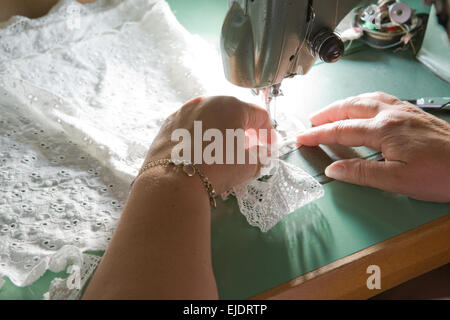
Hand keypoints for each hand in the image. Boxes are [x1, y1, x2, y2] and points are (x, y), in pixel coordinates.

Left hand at [143, 96, 273, 193]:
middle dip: (244, 129)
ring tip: (223, 148)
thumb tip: (260, 151)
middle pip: (234, 112)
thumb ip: (260, 155)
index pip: (259, 114)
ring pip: (211, 116)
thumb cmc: (217, 168)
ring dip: (221, 129)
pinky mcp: (170, 121)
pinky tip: (200, 149)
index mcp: (232, 106)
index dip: (268, 132)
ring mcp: (186, 109)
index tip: (269, 146)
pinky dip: (200, 132)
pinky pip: (192, 123)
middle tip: (248, 147)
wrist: (173, 180)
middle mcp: (209, 101)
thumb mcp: (248, 165)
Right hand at [297, 92, 449, 201]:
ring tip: (330, 110)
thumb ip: (361, 172)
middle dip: (327, 113)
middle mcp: (392, 114)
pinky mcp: (414, 112)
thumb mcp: (396, 180)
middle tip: (311, 121)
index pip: (341, 130)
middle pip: (350, 108)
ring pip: (365, 99)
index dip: (319, 134)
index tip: (303, 137)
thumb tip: (335, 168)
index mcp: (384, 130)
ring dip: (343, 103)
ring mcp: (404, 110)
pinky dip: (363, 99)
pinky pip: (381, 98)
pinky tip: (363, 105)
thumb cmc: (442, 173)